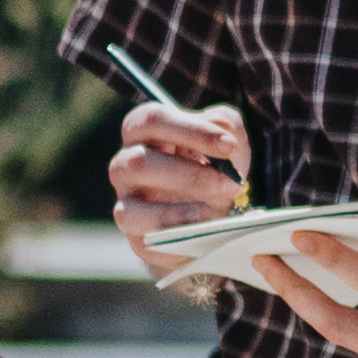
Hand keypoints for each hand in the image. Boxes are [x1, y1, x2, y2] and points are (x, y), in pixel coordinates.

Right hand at [108, 98, 251, 247]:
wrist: (214, 209)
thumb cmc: (214, 163)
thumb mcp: (226, 136)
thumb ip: (225, 125)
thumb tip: (221, 133)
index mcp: (143, 129)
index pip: (153, 120)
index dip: (192, 132)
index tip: (230, 146)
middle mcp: (125, 162)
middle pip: (140, 162)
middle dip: (191, 175)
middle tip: (231, 183)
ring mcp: (125, 198)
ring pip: (133, 206)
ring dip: (179, 212)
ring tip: (216, 212)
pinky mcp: (134, 231)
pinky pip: (144, 236)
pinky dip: (176, 234)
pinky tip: (203, 231)